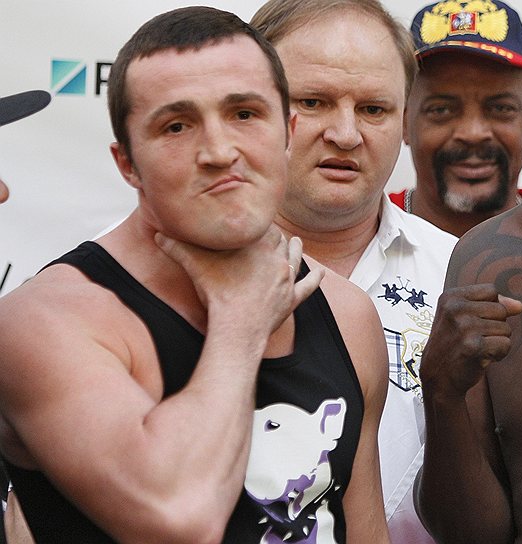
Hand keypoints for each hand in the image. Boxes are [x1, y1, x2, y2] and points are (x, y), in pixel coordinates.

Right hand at [155, 226, 323, 335]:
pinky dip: (315, 279)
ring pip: (296, 259)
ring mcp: (287, 280)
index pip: (264, 228)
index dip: (260, 225)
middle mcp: (278, 260)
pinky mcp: (292, 300)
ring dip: (295, 250)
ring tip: (296, 241)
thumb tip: (158, 234)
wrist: (238, 324)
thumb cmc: (216, 293)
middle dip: (276, 236)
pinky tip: (321, 273)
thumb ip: (177, 247)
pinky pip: (308, 287)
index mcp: (259, 246)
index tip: (256, 222)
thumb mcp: (194, 265)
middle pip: (280, 241)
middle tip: (273, 232)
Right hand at [420, 284, 521, 398]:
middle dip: (494, 327)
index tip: (472, 321)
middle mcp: (456, 308)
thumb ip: (492, 305)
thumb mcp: (463, 317)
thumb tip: (519, 306)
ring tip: (476, 349)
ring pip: (506, 328)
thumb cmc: (453, 345)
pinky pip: (505, 344)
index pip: (491, 291)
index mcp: (451, 296)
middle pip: (501, 310)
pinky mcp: (474, 346)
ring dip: (496, 342)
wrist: (438, 378)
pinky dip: (498, 354)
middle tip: (473, 338)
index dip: (489, 309)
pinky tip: (481, 358)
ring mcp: (464, 327)